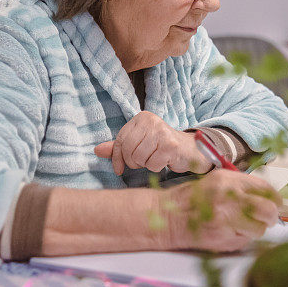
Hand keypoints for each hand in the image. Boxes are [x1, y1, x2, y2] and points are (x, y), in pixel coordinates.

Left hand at [94, 111, 212, 174]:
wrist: (191, 150)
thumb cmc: (162, 146)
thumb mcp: (138, 143)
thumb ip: (119, 146)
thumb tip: (96, 150)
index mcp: (141, 118)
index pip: (120, 141)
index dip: (117, 157)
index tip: (119, 168)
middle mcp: (151, 121)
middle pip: (128, 151)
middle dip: (134, 161)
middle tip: (145, 159)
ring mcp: (162, 132)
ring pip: (139, 159)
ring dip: (147, 164)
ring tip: (156, 157)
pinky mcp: (171, 145)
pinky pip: (152, 164)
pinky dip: (157, 167)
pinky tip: (164, 161)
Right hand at [163, 169, 281, 252]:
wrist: (168, 216)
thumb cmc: (191, 198)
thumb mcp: (217, 181)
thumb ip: (241, 186)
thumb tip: (267, 196)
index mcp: (228, 180)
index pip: (265, 189)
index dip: (274, 198)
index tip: (275, 203)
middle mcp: (228, 198)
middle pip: (268, 210)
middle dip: (272, 216)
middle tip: (268, 218)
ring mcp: (226, 220)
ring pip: (259, 229)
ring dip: (255, 229)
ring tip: (241, 225)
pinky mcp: (222, 238)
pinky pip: (245, 241)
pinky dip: (241, 238)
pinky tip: (228, 231)